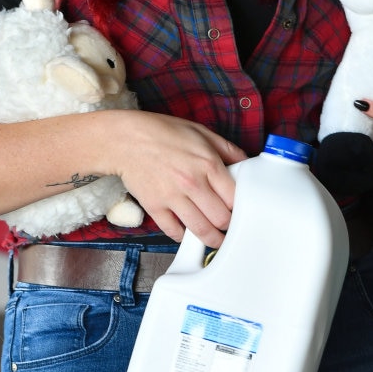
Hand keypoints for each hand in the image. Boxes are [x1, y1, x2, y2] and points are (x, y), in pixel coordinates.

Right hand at [115, 112, 246, 246]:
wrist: (125, 139)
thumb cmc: (162, 132)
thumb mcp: (201, 132)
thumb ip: (227, 149)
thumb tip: (247, 163)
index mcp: (208, 163)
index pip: (235, 198)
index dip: (241, 207)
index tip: (240, 210)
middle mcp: (192, 183)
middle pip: (222, 219)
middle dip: (229, 225)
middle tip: (229, 226)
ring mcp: (173, 197)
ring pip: (201, 231)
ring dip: (212, 239)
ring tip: (216, 239)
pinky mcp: (155, 207)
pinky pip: (174, 232)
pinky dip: (184, 236)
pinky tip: (188, 231)